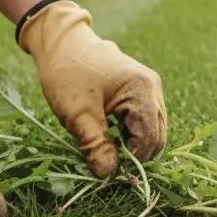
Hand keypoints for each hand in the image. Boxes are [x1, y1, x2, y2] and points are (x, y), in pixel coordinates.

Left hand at [16, 0, 167, 176]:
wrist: (60, 42)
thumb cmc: (67, 74)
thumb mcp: (77, 114)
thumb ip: (96, 145)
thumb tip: (108, 174)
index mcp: (142, 90)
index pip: (149, 138)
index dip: (132, 160)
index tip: (108, 170)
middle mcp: (153, 88)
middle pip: (156, 136)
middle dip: (134, 154)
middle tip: (106, 163)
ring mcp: (149, 88)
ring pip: (152, 130)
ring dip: (132, 144)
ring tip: (105, 147)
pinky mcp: (141, 90)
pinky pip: (144, 120)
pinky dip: (130, 132)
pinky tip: (109, 134)